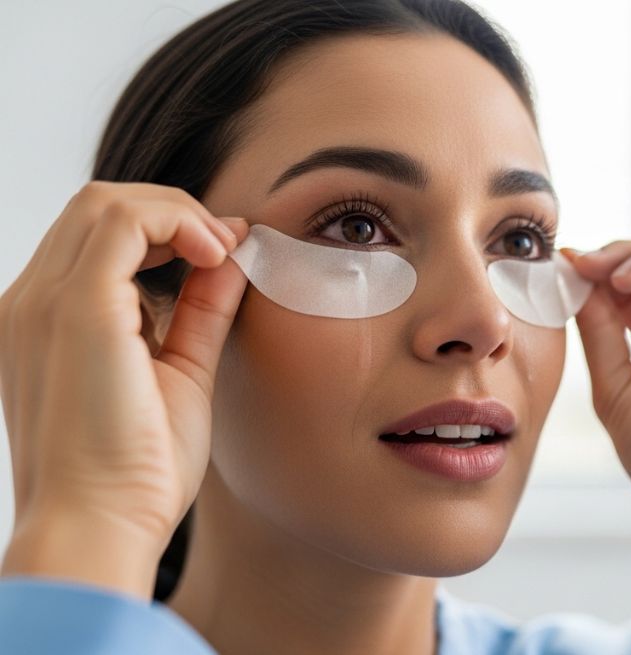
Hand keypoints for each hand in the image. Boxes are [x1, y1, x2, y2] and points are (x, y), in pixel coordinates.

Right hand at [0, 182, 247, 597]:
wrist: (100, 527)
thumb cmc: (135, 471)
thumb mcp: (178, 371)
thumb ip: (199, 313)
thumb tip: (231, 259)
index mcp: (45, 322)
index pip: (97, 239)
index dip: (165, 229)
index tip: (223, 252)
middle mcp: (30, 303)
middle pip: (97, 209)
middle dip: (172, 212)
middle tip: (227, 246)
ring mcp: (44, 302)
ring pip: (105, 203)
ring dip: (176, 212)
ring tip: (223, 249)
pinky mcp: (76, 308)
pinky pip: (122, 222)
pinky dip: (177, 221)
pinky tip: (216, 253)